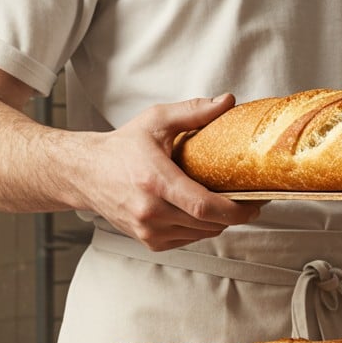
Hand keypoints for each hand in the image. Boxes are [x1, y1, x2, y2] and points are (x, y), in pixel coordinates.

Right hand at [72, 95, 262, 250]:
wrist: (86, 173)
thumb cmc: (122, 147)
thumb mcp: (156, 121)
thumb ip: (193, 111)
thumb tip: (227, 101)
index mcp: (155, 182)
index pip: (204, 207)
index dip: (235, 211)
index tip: (255, 204)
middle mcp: (150, 212)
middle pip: (208, 224)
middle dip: (233, 215)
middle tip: (248, 200)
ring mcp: (148, 231)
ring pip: (200, 234)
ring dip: (217, 222)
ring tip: (225, 203)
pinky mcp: (148, 241)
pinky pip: (186, 240)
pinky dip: (198, 229)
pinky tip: (198, 212)